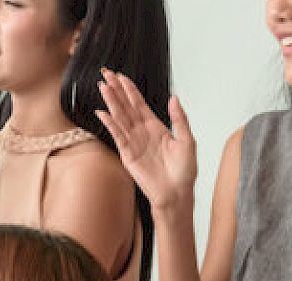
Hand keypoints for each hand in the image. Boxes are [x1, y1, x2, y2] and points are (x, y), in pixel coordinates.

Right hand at [95, 68, 196, 212]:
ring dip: (111, 102)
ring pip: (120, 118)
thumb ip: (180, 119)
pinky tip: (103, 112)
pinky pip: (117, 135)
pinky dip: (110, 124)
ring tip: (103, 87)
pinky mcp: (128, 154)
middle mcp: (142, 132)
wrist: (177, 193)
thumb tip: (174, 98)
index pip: (140, 104)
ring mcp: (133, 142)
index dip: (130, 90)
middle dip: (116, 90)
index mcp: (156, 127)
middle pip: (126, 107)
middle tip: (106, 74)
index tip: (121, 77)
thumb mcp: (188, 141)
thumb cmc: (184, 171)